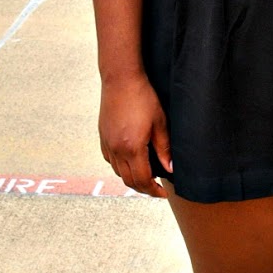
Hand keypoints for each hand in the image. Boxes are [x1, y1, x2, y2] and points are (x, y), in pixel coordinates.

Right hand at [99, 71, 171, 197]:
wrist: (121, 79)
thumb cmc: (143, 98)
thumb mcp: (160, 123)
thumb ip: (164, 148)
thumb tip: (170, 168)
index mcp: (132, 148)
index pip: (143, 180)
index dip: (153, 191)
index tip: (163, 193)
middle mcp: (116, 149)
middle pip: (129, 180)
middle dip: (144, 188)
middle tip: (156, 188)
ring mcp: (107, 144)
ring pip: (118, 172)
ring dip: (132, 178)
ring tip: (146, 175)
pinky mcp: (102, 137)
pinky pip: (110, 160)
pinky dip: (121, 167)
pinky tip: (131, 161)